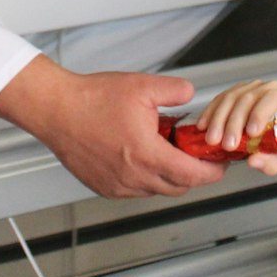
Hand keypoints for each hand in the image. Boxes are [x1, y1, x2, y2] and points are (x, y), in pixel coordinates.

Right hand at [0, 55, 226, 196]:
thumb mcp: (143, 86)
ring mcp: (117, 186)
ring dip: (168, 176)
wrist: (56, 110)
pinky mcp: (104, 188)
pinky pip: (136, 190)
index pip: (193, 175)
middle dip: (193, 173)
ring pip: (156, 190)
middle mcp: (133, 177)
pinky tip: (142, 156)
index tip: (220, 164)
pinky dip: (146, 178)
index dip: (212, 171)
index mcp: (147, 155)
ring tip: (167, 151)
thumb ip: (175, 91)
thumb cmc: (92, 99)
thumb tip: (191, 95)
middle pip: (178, 187)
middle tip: (196, 154)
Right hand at [195, 79, 276, 175]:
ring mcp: (252, 88)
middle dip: (234, 122)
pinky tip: (204, 126)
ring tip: (212, 138)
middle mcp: (270, 89)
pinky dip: (211, 113)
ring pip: (231, 98)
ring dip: (219, 119)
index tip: (251, 133)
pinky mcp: (237, 92)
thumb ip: (272, 161)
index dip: (260, 114)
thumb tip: (254, 162)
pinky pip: (221, 99)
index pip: (272, 99)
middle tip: (227, 144)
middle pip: (248, 98)